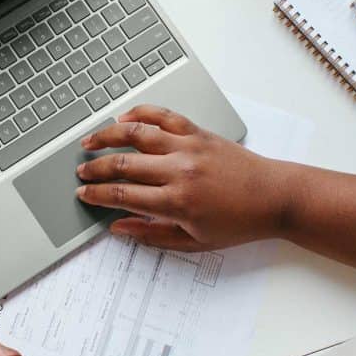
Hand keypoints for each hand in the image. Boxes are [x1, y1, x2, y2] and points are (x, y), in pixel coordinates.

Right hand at [75, 105, 297, 250]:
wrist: (274, 197)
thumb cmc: (239, 222)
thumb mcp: (194, 242)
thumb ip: (152, 235)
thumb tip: (119, 227)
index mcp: (177, 202)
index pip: (122, 195)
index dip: (97, 194)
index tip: (83, 194)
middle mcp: (179, 170)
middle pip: (123, 163)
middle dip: (95, 168)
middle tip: (81, 172)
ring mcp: (188, 147)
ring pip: (136, 134)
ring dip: (108, 136)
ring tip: (90, 141)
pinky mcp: (199, 132)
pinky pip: (164, 116)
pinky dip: (141, 113)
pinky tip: (124, 117)